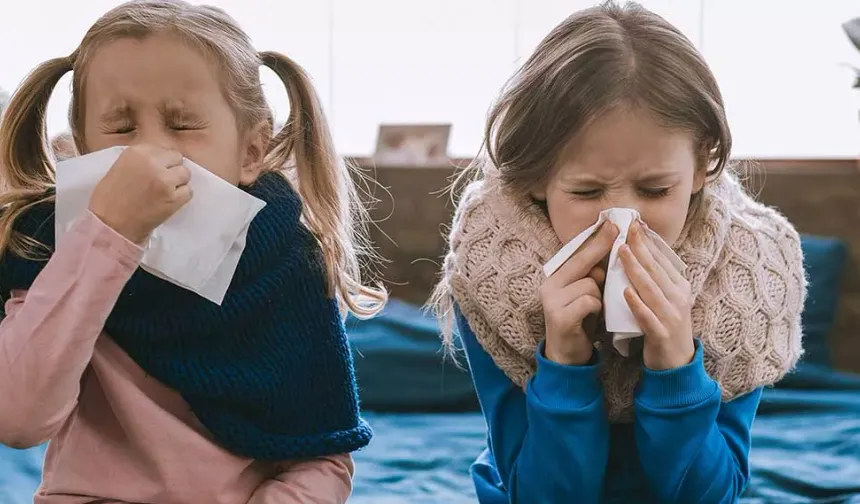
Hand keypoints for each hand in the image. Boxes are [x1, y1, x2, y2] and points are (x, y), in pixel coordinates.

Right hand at [88, 144, 192, 243]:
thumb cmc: (110, 198)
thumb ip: (142, 160)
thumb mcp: (121, 167)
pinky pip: (188, 192)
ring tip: (165, 192)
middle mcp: (153, 162)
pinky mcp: (174, 198)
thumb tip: (162, 159)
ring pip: (185, 174)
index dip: (161, 161)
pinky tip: (168, 202)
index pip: (163, 150)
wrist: (110, 224)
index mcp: (137, 152)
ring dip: (178, 182)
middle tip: (162, 182)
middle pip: (177, 158)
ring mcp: (165, 180)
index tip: (155, 171)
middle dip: (172, 169)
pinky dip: (181, 197)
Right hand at [540, 222, 618, 365]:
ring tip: (593, 310)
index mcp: (555, 278)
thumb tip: (609, 250)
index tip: (612, 223)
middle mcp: (549, 285)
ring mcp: (552, 300)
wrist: (567, 356)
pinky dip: (595, 308)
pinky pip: (588, 301)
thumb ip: (592, 276)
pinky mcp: (559, 316)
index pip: (577, 253)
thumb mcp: (586, 295)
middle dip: (601, 246)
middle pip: (581, 261)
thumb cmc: (580, 321)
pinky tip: (590, 317)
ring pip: (590, 284)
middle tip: (618, 229)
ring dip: (599, 296)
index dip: (595, 238)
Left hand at [619, 221, 693, 370]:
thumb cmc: (665, 325)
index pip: (662, 260)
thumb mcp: (665, 299)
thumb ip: (655, 279)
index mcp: (679, 287)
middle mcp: (678, 299)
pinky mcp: (662, 334)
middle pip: (656, 270)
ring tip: (622, 253)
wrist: (676, 363)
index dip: (648, 242)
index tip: (634, 225)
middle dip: (641, 249)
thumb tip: (640, 253)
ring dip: (636, 269)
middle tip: (626, 230)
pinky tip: (625, 293)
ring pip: (651, 289)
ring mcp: (671, 316)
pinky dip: (637, 304)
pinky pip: (648, 317)